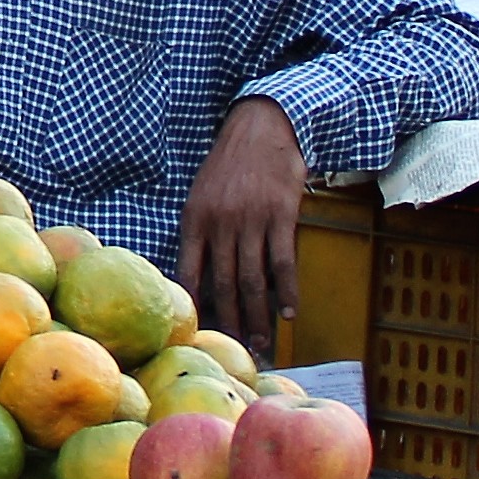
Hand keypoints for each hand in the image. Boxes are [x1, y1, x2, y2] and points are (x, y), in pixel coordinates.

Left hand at [177, 101, 305, 344]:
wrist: (263, 127)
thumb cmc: (230, 164)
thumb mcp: (202, 193)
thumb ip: (199, 232)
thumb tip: (197, 277)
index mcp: (194, 220)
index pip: (188, 274)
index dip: (194, 308)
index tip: (199, 335)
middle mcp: (220, 224)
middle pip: (223, 286)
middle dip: (231, 323)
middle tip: (239, 352)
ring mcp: (251, 221)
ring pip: (254, 281)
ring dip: (259, 316)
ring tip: (264, 342)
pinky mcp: (281, 216)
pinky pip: (283, 263)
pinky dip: (287, 291)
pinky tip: (290, 312)